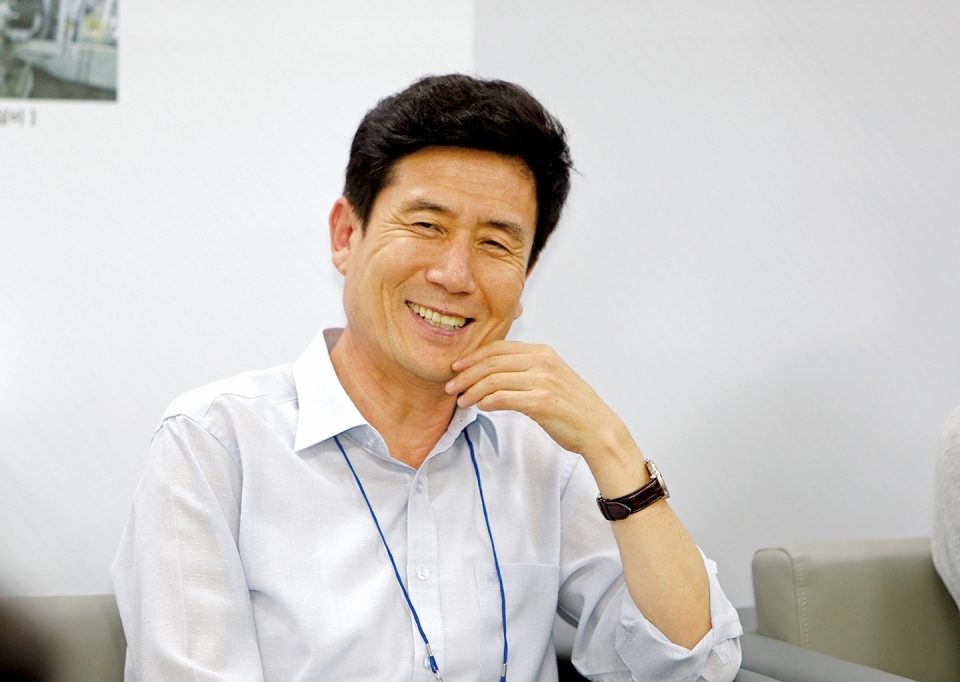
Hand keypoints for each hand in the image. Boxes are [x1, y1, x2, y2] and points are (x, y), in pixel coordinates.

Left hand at [446, 341, 645, 491]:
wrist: (597, 428)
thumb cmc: (572, 407)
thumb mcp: (549, 378)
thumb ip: (525, 370)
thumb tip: (492, 374)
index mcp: (542, 352)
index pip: (498, 349)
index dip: (473, 357)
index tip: (456, 368)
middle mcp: (542, 362)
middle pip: (491, 362)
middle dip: (466, 374)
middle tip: (451, 386)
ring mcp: (542, 380)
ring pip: (493, 380)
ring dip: (472, 391)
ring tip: (462, 401)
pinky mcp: (541, 401)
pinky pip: (503, 398)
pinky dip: (486, 402)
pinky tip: (480, 407)